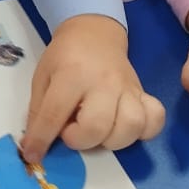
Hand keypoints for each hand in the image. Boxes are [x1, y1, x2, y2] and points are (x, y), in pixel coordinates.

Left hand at [21, 15, 164, 161]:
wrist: (94, 33)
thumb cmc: (64, 57)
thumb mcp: (42, 78)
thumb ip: (39, 111)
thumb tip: (35, 146)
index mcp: (72, 75)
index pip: (55, 114)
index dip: (41, 140)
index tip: (34, 155)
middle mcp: (103, 82)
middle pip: (98, 126)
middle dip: (80, 140)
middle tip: (72, 130)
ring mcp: (127, 88)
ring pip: (130, 126)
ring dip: (111, 140)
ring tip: (97, 131)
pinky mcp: (143, 93)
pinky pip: (155, 119)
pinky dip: (142, 131)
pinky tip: (124, 128)